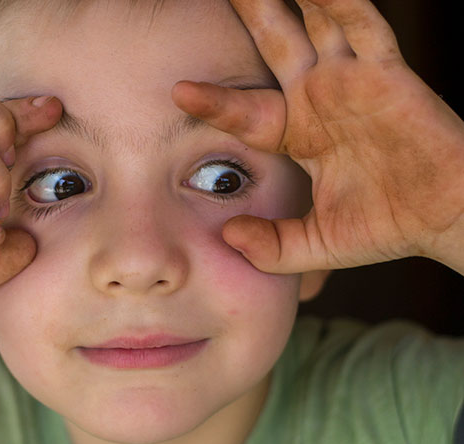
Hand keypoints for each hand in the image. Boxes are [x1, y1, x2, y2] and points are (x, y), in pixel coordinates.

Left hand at [173, 0, 463, 273]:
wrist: (442, 222)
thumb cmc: (385, 227)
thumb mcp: (314, 243)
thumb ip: (272, 245)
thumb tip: (228, 236)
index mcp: (299, 132)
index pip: (245, 110)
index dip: (214, 101)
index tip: (179, 92)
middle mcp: (320, 97)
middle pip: (275, 44)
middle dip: (252, 12)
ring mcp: (351, 81)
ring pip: (315, 22)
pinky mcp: (386, 74)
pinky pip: (362, 29)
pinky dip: (341, 4)